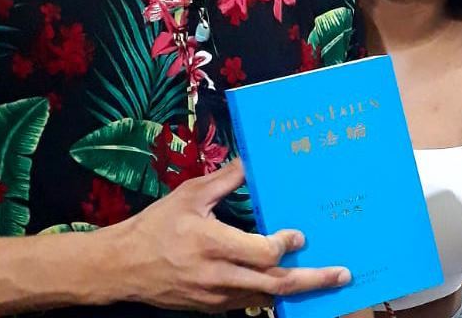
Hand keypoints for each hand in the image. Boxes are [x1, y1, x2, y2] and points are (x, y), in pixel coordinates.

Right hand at [105, 160, 350, 312]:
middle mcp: (217, 275)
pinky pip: (248, 304)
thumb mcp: (189, 196)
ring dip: (297, 293)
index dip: (285, 246)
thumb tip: (252, 159)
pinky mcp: (210, 307)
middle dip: (312, 281)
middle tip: (342, 275)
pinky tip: (290, 287)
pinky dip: (272, 297)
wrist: (119, 268)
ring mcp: (214, 296)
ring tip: (327, 283)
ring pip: (265, 299)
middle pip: (274, 285)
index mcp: (212, 244)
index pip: (261, 253)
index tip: (300, 235)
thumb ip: (224, 180)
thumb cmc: (154, 227)